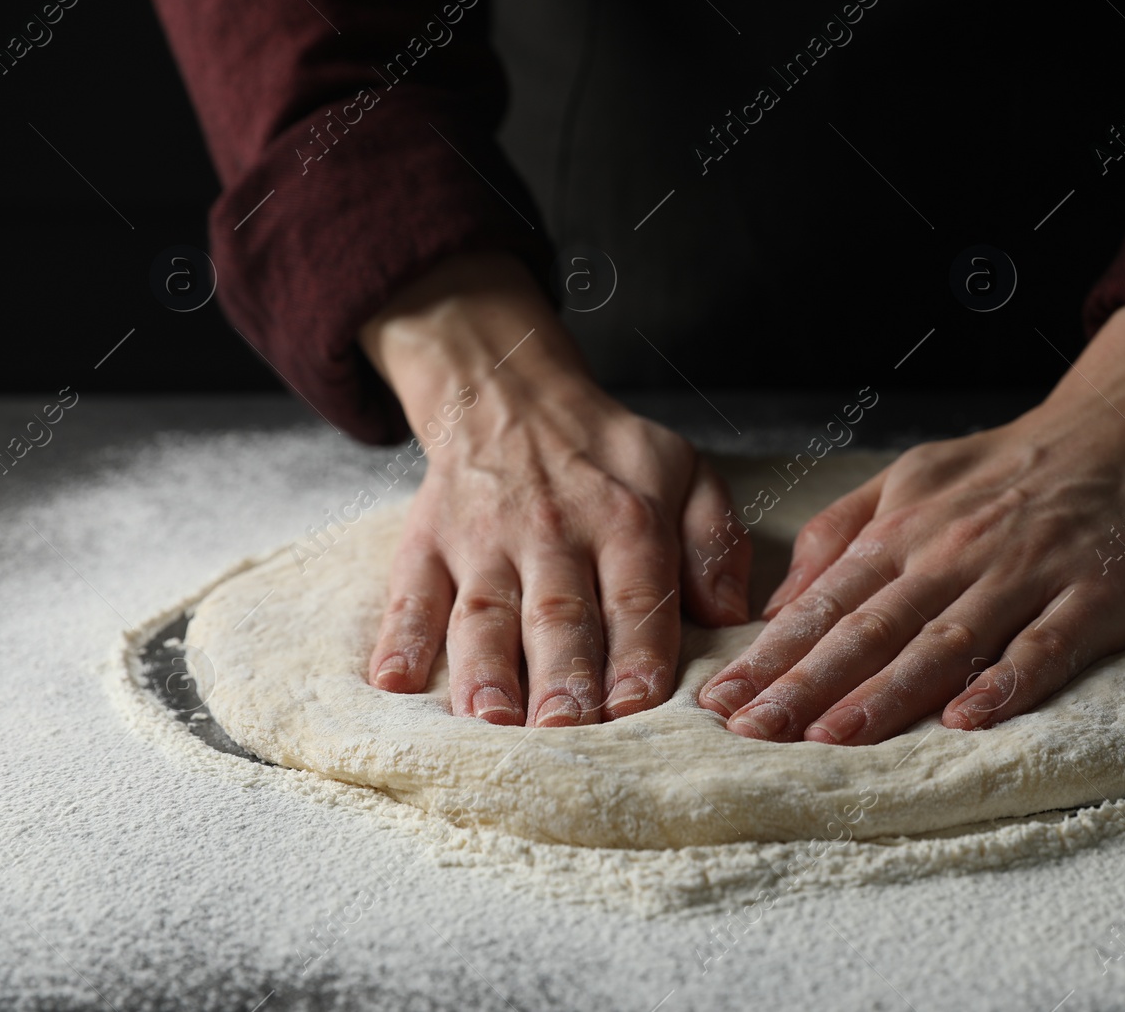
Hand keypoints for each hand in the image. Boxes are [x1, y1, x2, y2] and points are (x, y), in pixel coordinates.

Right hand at [359, 252, 750, 726]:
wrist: (510, 393)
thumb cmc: (608, 455)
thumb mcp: (685, 472)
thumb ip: (715, 544)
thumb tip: (730, 619)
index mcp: (626, 520)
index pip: (636, 594)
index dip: (637, 651)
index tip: (637, 707)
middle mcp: (553, 533)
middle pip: (558, 615)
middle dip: (563, 678)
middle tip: (566, 732)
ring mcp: (483, 542)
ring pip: (484, 614)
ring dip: (486, 672)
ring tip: (491, 723)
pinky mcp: (426, 545)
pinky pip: (410, 596)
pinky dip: (399, 640)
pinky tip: (395, 684)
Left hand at [697, 306, 1124, 743]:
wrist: (1121, 433)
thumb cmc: (1004, 470)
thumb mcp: (908, 479)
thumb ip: (839, 534)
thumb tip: (776, 605)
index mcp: (905, 530)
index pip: (825, 603)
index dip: (773, 656)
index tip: (724, 702)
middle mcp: (954, 554)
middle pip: (871, 628)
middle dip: (806, 683)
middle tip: (753, 730)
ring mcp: (1023, 576)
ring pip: (945, 642)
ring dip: (886, 692)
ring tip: (832, 736)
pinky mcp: (1089, 598)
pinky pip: (1042, 647)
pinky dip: (1004, 682)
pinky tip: (965, 720)